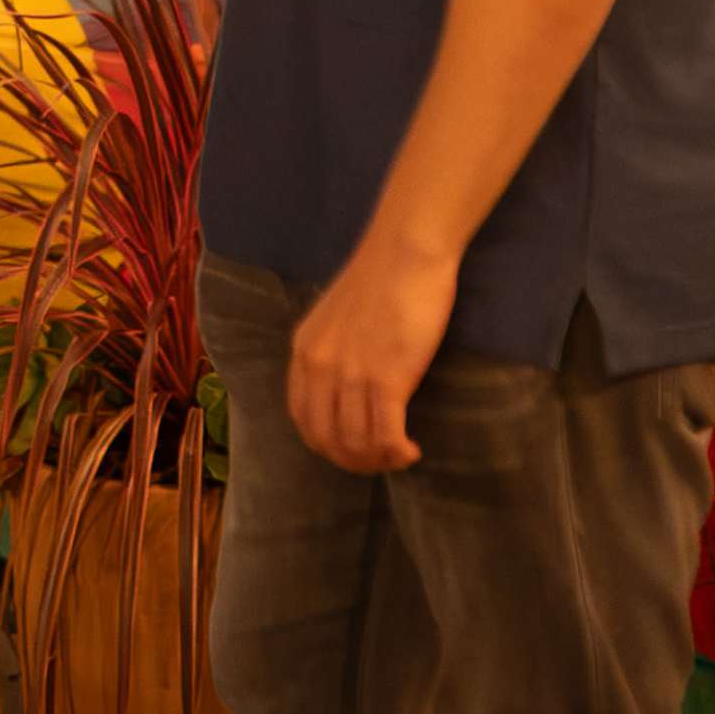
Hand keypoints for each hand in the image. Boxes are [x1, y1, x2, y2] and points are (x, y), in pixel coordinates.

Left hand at [286, 233, 455, 473]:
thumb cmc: (380, 280)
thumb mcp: (335, 318)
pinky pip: (385, 436)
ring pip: (356, 443)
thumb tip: (345, 388)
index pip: (303, 419)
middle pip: (326, 439)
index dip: (327, 445)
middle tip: (381, 460)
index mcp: (304, 352)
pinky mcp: (387, 379)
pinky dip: (397, 452)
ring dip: (379, 460)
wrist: (405, 252)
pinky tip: (412, 450)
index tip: (354, 449)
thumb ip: (333, 352)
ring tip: (400, 455)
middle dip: (353, 460)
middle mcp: (319, 368)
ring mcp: (351, 375)